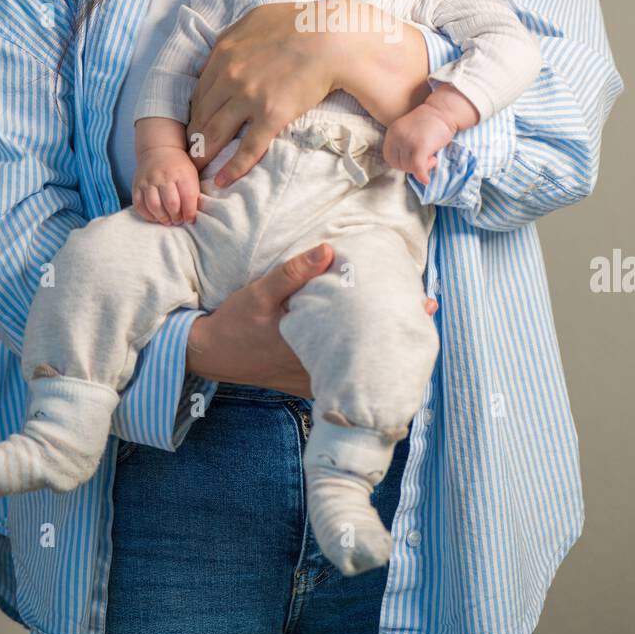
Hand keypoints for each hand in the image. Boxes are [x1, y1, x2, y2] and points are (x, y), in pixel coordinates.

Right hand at [132, 148, 200, 224]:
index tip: (190, 220)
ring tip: (168, 221)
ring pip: (154, 205)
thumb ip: (193, 193)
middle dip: (176, 217)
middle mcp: (164, 177)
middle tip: (178, 221)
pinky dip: (147, 215)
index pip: (188, 197)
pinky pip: (139, 204)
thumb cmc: (179, 166)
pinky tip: (155, 217)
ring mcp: (148, 181)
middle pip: (171, 203)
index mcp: (181, 174)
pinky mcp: (137, 185)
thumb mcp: (191, 174)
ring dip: (162, 218)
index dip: (190, 213)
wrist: (159, 150)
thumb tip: (192, 216)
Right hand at [185, 243, 439, 395]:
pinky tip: (369, 342)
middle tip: (426, 309)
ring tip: (406, 322)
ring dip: (379, 347)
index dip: (396, 324)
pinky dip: (358, 360)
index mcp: (313, 348)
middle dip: (396, 334)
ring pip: (357, 367)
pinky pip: (340, 375)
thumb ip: (292, 273)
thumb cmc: (236, 323)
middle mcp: (319, 370)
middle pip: (369, 357)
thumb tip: (328, 251)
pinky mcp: (305, 382)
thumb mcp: (260, 293)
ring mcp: (313, 380)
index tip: (424, 306)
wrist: (209, 355)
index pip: (365, 341)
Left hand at [186, 2, 338, 188]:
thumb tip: (221, 50)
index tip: (195, 124)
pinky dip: (232, 168)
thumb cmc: (299, 23)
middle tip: (190, 151)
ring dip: (204, 152)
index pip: (200, 90)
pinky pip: (247, 148)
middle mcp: (229, 76)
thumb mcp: (255, 20)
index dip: (195, 111)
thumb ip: (233, 38)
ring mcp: (248, 97)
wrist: (330, 35)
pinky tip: (223, 181)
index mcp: (224, 53)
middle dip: (193, 135)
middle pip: (202, 113)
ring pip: (216, 132)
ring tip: (198, 168)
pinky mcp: (271, 115)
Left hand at [383, 106, 455, 184]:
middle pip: (398, 164)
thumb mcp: (409, 132)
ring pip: (408, 167)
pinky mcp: (420, 146)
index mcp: (392, 132)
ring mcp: (408, 141)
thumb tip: (408, 167)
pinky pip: (418, 167)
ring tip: (432, 158)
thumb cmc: (430, 123)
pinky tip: (427, 179)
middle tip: (426, 160)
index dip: (401, 163)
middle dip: (411, 167)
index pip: (389, 157)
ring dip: (421, 168)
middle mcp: (397, 136)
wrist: (444, 110)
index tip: (413, 161)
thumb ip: (404, 146)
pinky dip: (422, 176)